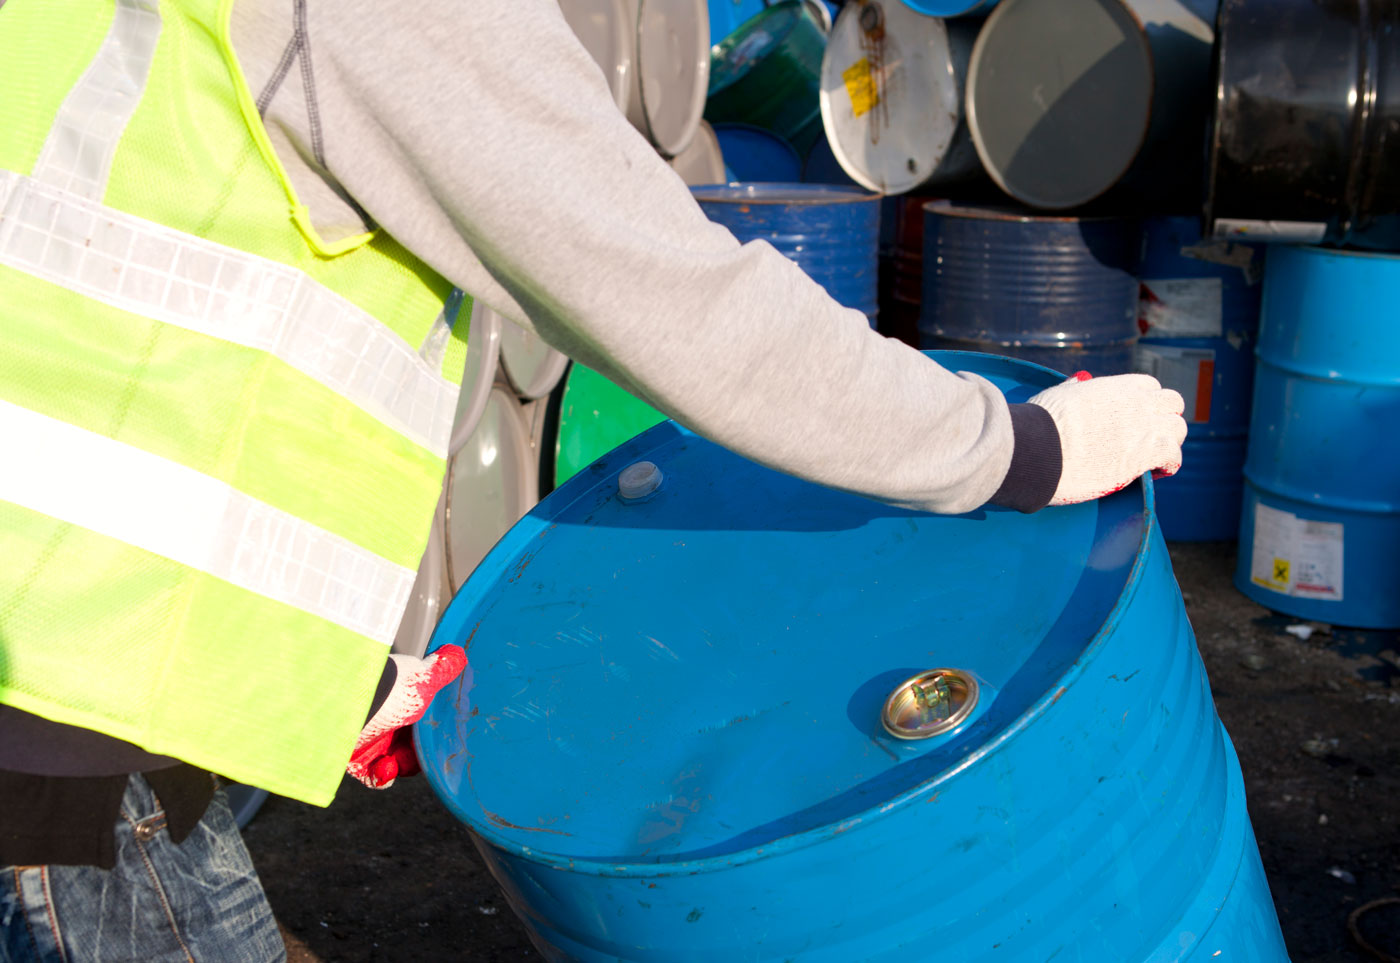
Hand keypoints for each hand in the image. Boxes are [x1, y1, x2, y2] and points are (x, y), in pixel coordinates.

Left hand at [347, 645, 467, 788]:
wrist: (348, 706)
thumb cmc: (390, 689)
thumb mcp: (424, 678)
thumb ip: (443, 670)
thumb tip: (459, 652)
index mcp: (404, 700)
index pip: (426, 721)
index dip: (434, 732)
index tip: (437, 736)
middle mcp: (387, 718)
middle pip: (414, 746)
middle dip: (418, 753)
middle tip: (414, 752)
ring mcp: (370, 738)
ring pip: (397, 763)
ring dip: (400, 765)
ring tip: (391, 761)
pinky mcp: (355, 757)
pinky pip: (374, 776)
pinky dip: (381, 775)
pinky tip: (382, 766)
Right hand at [1028, 372, 1186, 505]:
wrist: (1040, 448)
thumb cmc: (1041, 424)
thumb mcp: (1059, 394)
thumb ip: (1075, 389)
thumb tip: (1078, 382)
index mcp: (1117, 386)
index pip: (1149, 386)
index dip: (1145, 403)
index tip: (1135, 417)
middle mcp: (1137, 402)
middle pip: (1172, 403)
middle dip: (1164, 418)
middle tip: (1148, 436)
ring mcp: (1146, 427)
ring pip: (1178, 428)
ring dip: (1169, 441)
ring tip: (1152, 456)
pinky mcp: (1147, 453)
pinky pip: (1174, 456)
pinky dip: (1168, 464)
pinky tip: (1156, 471)